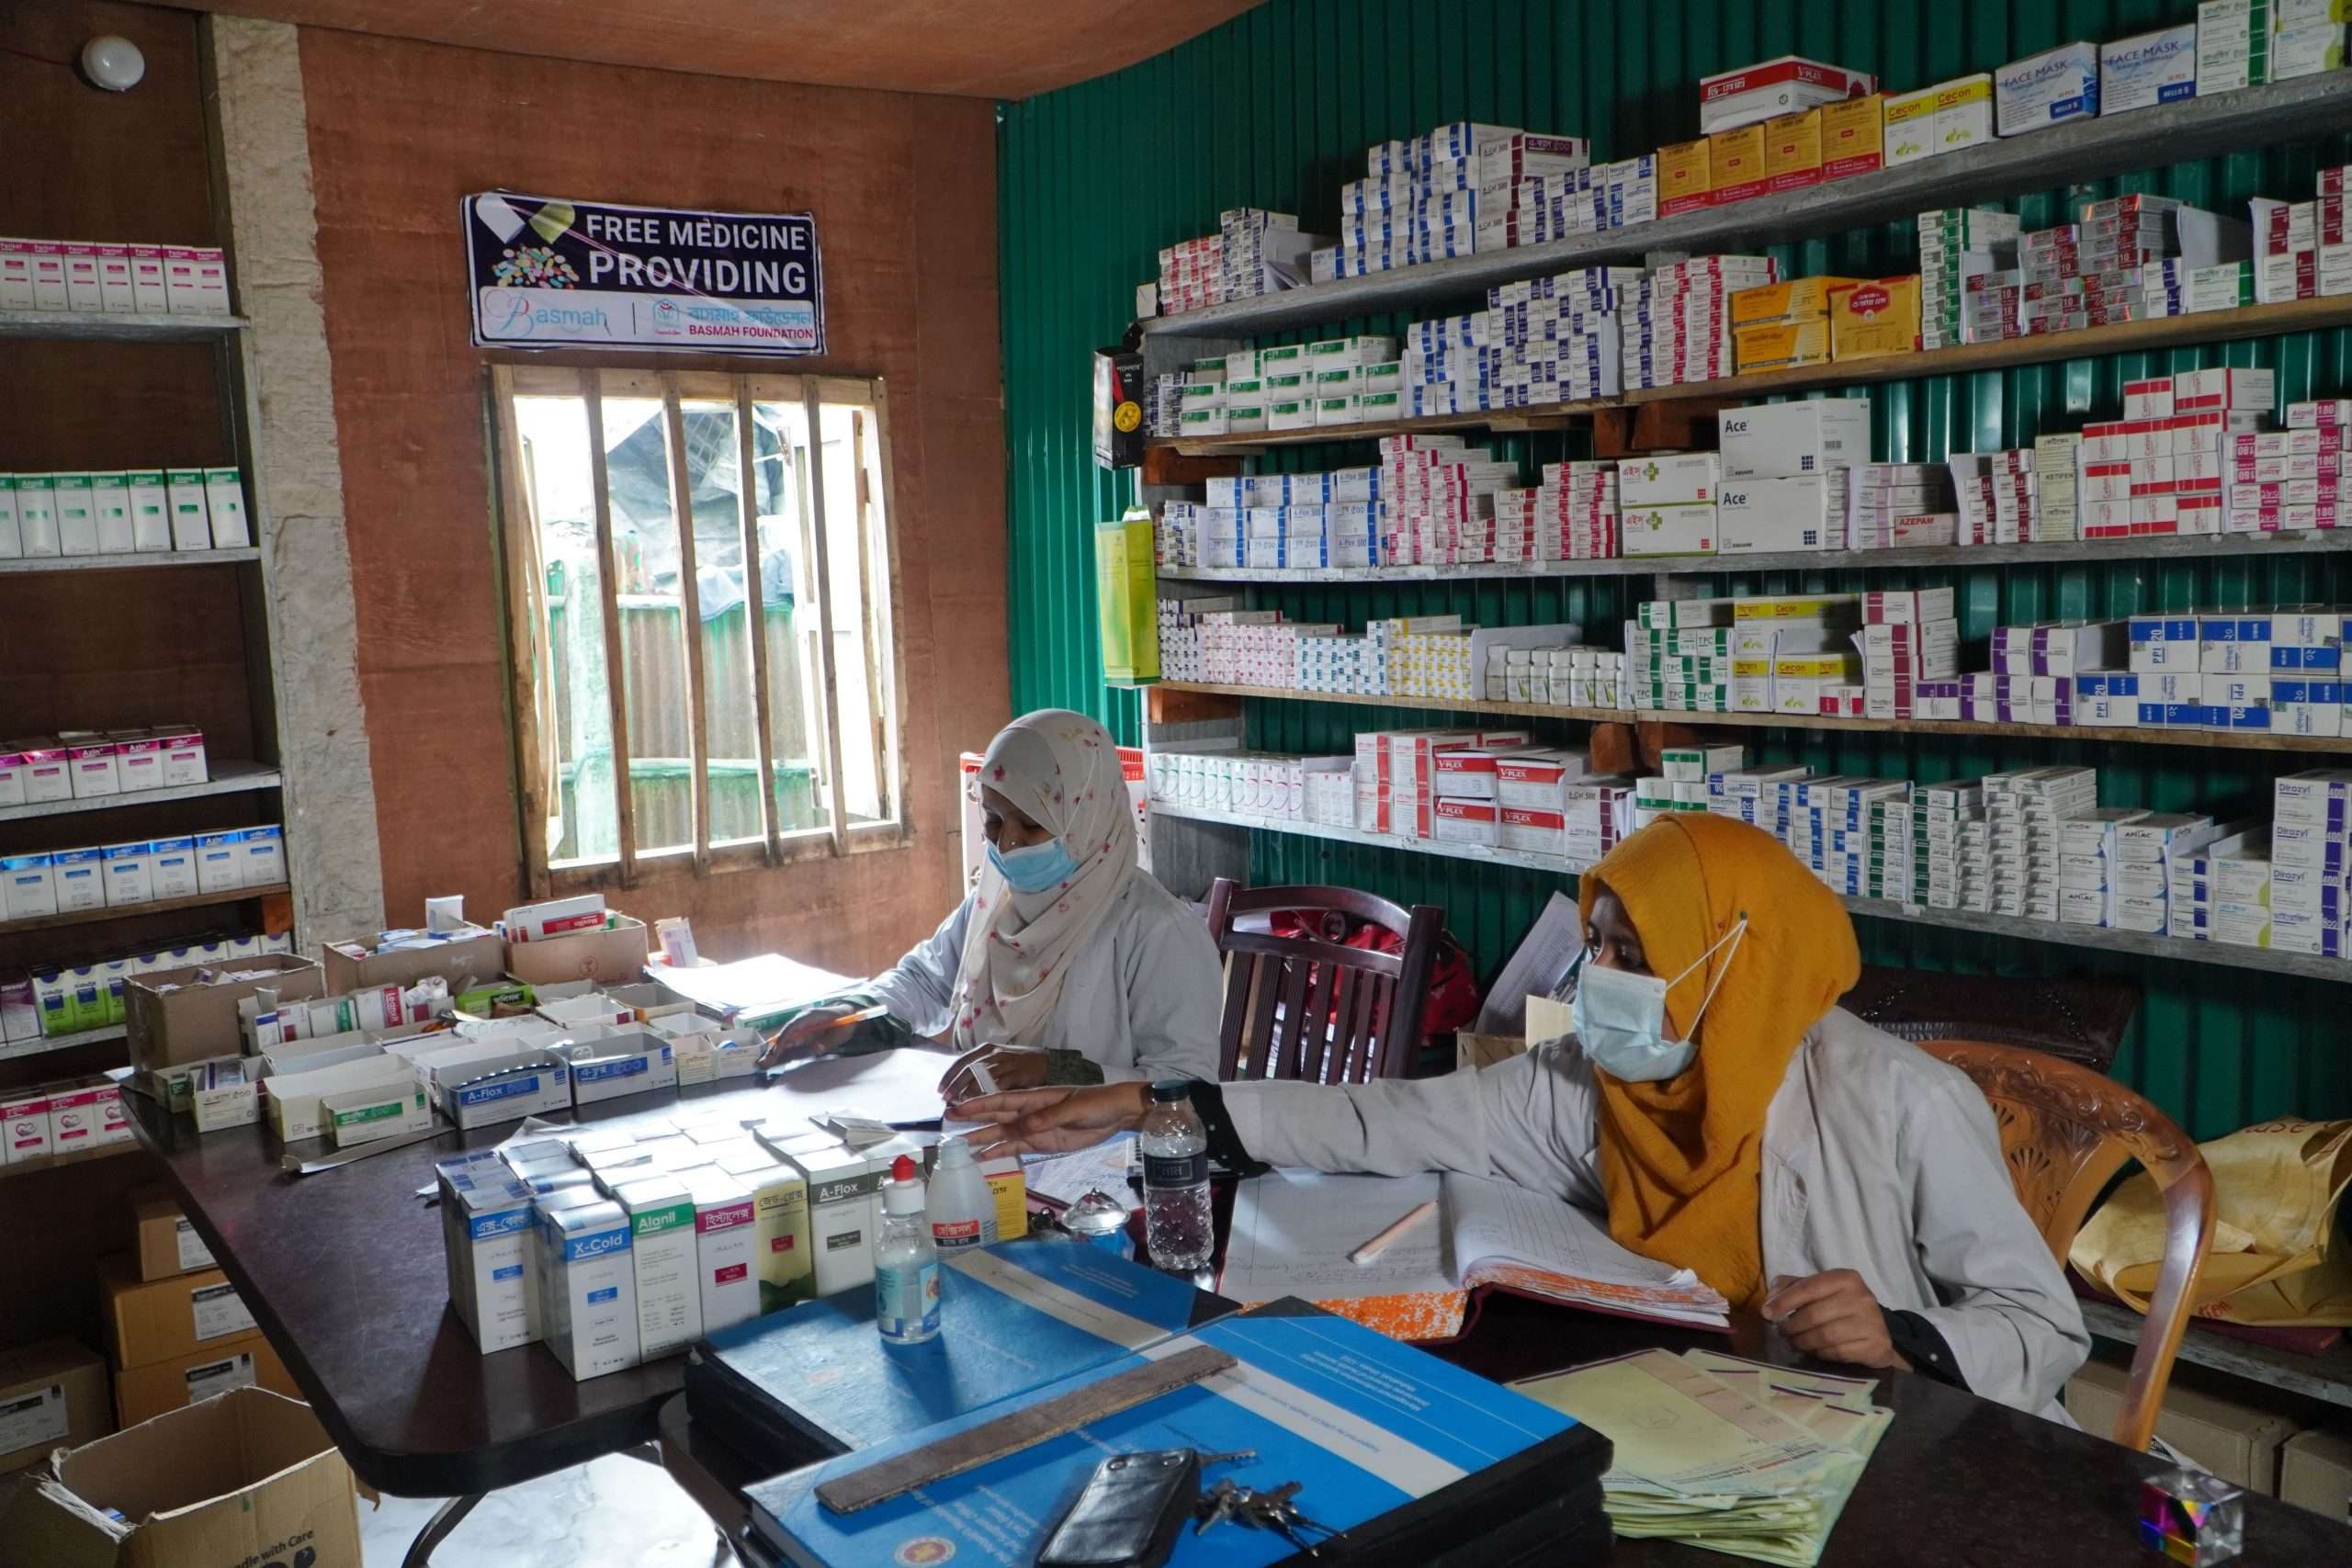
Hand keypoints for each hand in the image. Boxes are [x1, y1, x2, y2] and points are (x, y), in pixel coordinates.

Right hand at [757, 1003, 856, 1067]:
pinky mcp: (802, 1032)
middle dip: (775, 1047)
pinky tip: (774, 1059)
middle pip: (786, 1033)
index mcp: (811, 1016)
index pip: (793, 1026)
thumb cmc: (845, 1023)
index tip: (777, 1050)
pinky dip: (782, 1050)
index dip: (784, 1038)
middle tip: (765, 1061)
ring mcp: (802, 1026)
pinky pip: (790, 1041)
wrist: (848, 1015)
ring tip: (765, 1063)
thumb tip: (817, 1049)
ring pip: (785, 1038)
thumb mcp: (841, 1033)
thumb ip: (829, 1041)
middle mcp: (803, 1019)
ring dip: (776, 1050)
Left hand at [937, 1043, 1048, 1101]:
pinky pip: (1000, 1086)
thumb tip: (959, 1089)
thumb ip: (982, 1072)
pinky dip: (989, 1096)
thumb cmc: (1021, 1065)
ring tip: (959, 1106)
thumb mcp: (999, 1062)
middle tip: (946, 1101)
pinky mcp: (1019, 1073)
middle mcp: (995, 1054)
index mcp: (987, 1050)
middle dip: (955, 1085)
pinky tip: (981, 1106)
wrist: (1050, 1063)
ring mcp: (1007, 1063)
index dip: (949, 1076)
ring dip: (968, 1092)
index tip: (940, 1090)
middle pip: (968, 1069)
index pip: (961, 1061)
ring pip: (981, 1077)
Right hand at [948, 1083, 1150, 1158]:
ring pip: (1002, 1136)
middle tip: (947, 1129)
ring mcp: (1034, 1129)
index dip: (978, 1105)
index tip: (956, 1109)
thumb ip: (1048, 1117)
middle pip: (996, 1119)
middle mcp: (1029, 1113)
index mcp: (1034, 1098)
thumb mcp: (1074, 1108)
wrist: (1116, 1114)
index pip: (1001, 1102)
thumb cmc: (1096, 1103)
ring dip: (983, 1141)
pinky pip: (1017, 1149)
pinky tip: (985, 1160)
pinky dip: (1000, 1155)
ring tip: (961, 1150)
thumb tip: (1024, 1126)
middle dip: (973, 1123)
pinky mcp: (1042, 1144)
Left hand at [1761, 1271, 1910, 1371]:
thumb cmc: (1839, 1308)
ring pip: (1824, 1336)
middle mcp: (1862, 1296)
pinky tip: (1815, 1351)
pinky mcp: (1876, 1345)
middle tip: (1782, 1333)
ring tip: (1795, 1343)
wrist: (1876, 1332)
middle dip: (1791, 1326)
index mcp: (1845, 1278)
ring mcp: (1871, 1321)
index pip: (1807, 1288)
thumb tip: (1768, 1303)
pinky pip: (1837, 1352)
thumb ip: (1790, 1288)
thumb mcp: (1818, 1290)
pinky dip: (1820, 1353)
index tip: (1766, 1314)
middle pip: (1813, 1314)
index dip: (1783, 1302)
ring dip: (1803, 1342)